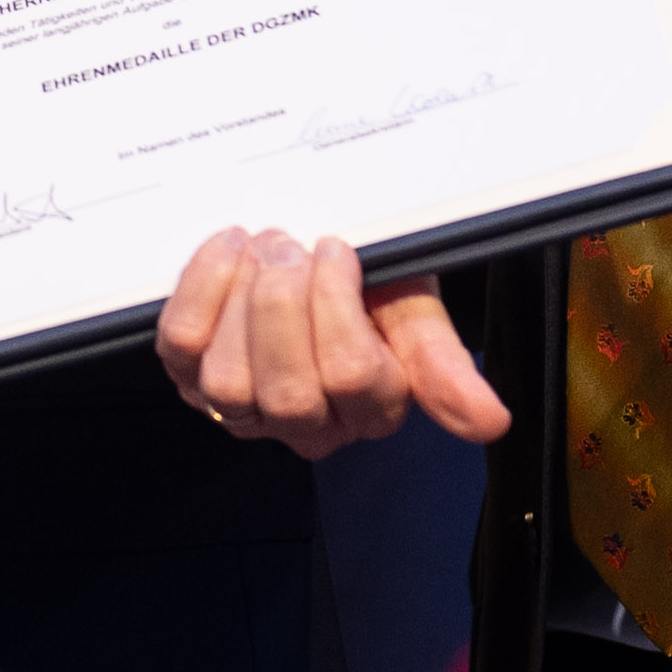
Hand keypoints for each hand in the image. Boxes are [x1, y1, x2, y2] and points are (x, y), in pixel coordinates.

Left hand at [154, 232, 512, 459]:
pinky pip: (180, 349)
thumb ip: (443, 360)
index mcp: (372, 410)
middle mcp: (306, 427)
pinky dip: (200, 290)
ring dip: (241, 300)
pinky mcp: (190, 382)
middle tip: (291, 245)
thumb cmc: (370, 284)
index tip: (336, 248)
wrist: (314, 255)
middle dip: (284, 306)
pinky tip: (229, 249)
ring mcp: (243, 411)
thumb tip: (491, 423)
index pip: (352, 378)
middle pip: (288, 392)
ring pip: (228, 382)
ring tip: (264, 245)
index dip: (336, 306)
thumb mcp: (413, 307)